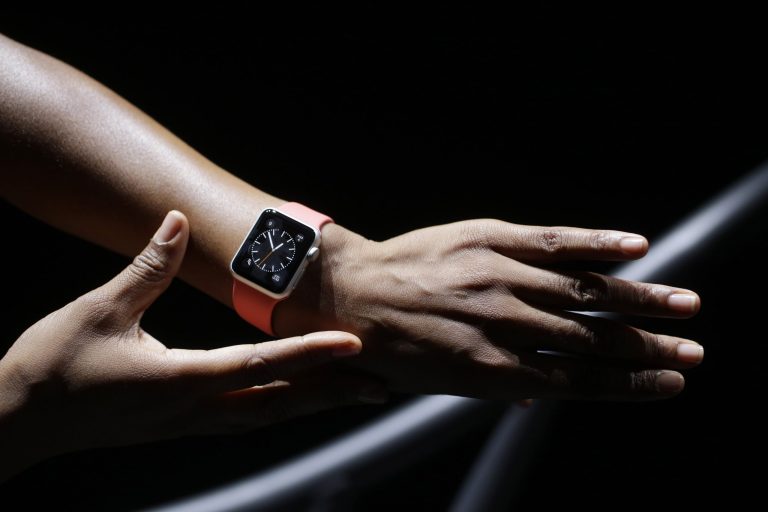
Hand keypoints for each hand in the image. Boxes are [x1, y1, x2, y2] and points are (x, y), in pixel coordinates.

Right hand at [0, 212, 385, 479]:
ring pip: (266, 418)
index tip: (354, 343)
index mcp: (182, 380)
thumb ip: (146, 267)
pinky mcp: (179, 426)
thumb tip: (174, 221)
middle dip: (332, 394)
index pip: (263, 365)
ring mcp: (189, 425)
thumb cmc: (56, 365)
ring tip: (350, 395)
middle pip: (280, 404)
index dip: (312, 351)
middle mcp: (195, 410)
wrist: (19, 420)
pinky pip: (244, 421)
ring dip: (311, 406)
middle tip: (380, 384)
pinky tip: (292, 401)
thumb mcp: (99, 309)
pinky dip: (279, 410)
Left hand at [276, 220, 702, 399]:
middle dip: (647, 347)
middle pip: (591, 338)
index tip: (671, 384)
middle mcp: (504, 325)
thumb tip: (544, 393)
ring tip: (685, 305)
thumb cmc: (394, 347)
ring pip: (583, 291)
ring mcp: (498, 279)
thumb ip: (498, 384)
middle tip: (695, 351)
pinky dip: (595, 242)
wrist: (351, 294)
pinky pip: (550, 241)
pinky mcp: (488, 239)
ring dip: (639, 300)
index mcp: (492, 370)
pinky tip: (636, 245)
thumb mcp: (442, 382)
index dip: (629, 383)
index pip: (579, 379)